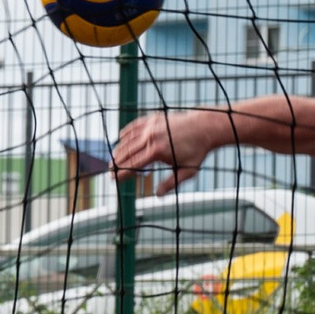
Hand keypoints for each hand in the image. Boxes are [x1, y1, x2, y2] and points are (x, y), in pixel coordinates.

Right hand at [110, 109, 233, 189]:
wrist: (205, 127)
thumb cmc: (197, 151)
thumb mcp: (187, 171)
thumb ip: (171, 183)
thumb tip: (157, 195)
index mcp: (157, 152)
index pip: (133, 165)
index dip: (122, 173)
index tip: (114, 179)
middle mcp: (151, 138)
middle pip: (127, 152)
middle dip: (116, 162)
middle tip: (109, 171)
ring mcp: (151, 127)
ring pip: (129, 138)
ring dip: (119, 148)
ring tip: (113, 157)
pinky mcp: (154, 119)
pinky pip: (135, 126)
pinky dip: (126, 132)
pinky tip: (121, 137)